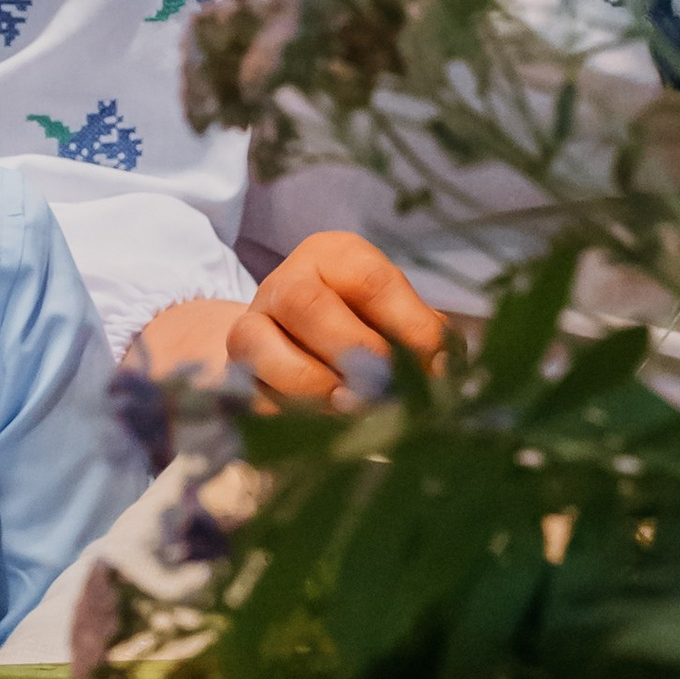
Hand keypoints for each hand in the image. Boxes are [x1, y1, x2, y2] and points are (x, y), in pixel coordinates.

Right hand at [229, 230, 448, 407]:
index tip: (435, 365)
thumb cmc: (362, 328)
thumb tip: (443, 372)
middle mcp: (288, 281)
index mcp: (336, 256)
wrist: (293, 345)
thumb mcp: (396, 319)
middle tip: (387, 388)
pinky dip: (287, 409)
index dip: (408, 325)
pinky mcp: (235, 368)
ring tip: (351, 407)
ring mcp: (252, 322)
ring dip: (313, 382)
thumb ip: (421, 338)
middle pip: (307, 304)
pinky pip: (249, 387)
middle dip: (354, 352)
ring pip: (262, 343)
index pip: (371, 280)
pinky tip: (322, 422)